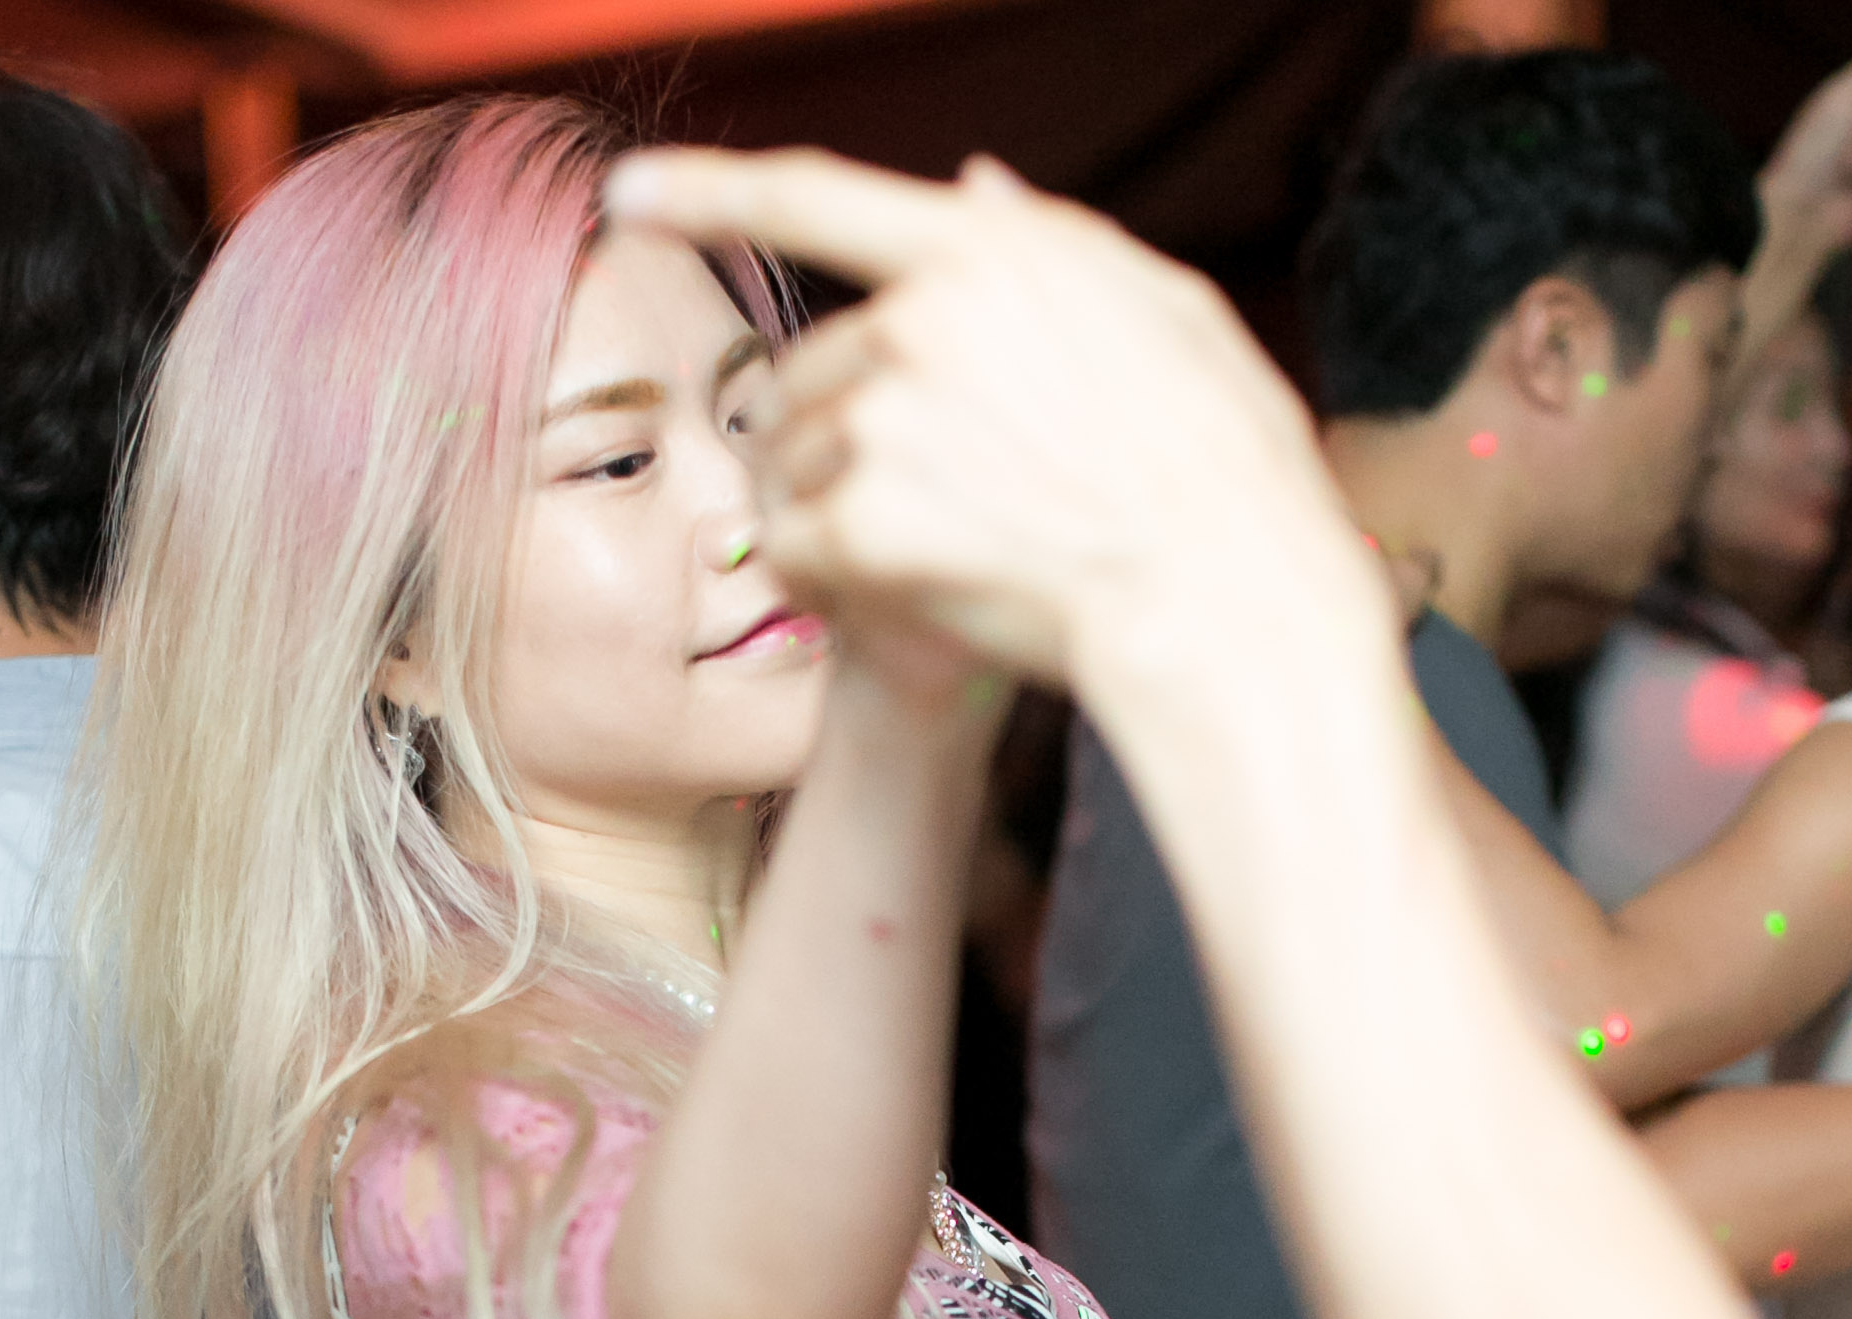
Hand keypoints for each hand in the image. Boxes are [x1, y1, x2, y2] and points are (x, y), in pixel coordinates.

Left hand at [611, 148, 1384, 692]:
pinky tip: (911, 604)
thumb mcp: (1161, 315)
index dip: (710, 190)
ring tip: (942, 562)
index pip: (816, 198)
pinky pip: (795, 555)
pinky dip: (827, 588)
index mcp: (985, 253)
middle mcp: (918, 320)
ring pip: (793, 469)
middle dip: (839, 439)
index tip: (627, 192)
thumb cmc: (1222, 468)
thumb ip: (1049, 247)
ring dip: (834, 519)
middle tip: (934, 510)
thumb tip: (976, 182)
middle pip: (806, 374)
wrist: (1224, 600)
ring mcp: (886, 421)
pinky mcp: (864, 522)